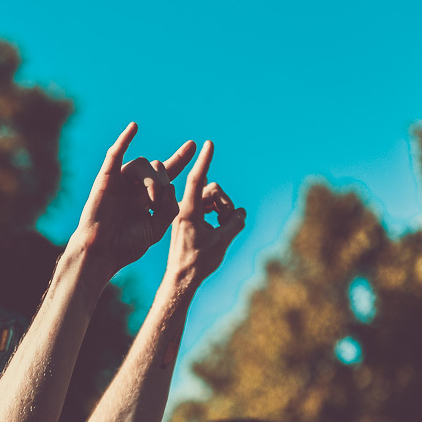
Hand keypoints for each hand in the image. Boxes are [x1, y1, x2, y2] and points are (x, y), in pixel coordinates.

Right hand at [69, 123, 195, 278]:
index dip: (180, 159)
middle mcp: (134, 186)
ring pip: (141, 164)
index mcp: (147, 198)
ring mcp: (119, 182)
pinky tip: (134, 127)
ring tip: (152, 199)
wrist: (102, 253)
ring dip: (152, 179)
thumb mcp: (157, 228)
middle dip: (164, 181)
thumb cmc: (126, 245)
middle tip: (159, 202)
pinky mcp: (105, 179)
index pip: (167, 173)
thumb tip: (171, 185)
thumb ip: (169, 208)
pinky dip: (124, 139)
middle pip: (157, 167)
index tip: (195, 146)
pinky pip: (115, 154)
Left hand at [165, 143, 246, 287]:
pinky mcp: (190, 217)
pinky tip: (220, 227)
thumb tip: (240, 212)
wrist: (181, 278)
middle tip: (227, 222)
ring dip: (223, 209)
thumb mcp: (222, 242)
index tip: (208, 144)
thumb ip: (234, 223)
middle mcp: (185, 208)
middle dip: (225, 202)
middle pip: (212, 189)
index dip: (204, 161)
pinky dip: (218, 213)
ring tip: (223, 228)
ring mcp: (187, 212)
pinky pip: (209, 205)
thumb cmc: (199, 262)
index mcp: (188, 212)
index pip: (196, 180)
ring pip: (212, 197)